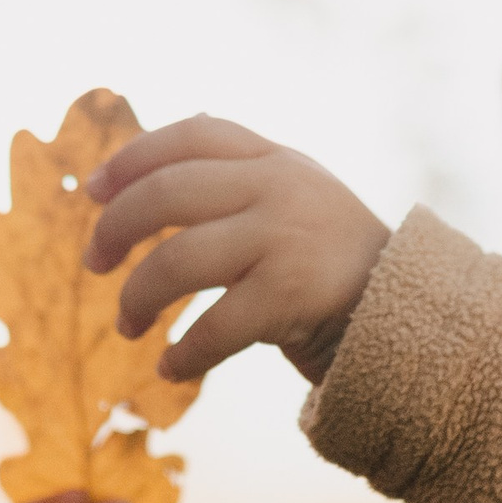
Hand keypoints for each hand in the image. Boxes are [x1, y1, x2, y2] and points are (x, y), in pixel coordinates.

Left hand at [87, 115, 391, 385]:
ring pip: (178, 260)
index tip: (90, 191)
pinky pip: (214, 326)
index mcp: (275, 158)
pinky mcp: (291, 296)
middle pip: (168, 193)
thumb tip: (139, 172)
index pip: (191, 134)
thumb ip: (234, 177)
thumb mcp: (294, 194)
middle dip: (116, 230)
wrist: (411, 314)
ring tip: (128, 326)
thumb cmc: (329, 261)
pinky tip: (170, 368)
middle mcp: (280, 187)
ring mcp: (286, 238)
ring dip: (138, 298)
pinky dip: (183, 352)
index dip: (132, 157)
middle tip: (94, 265)